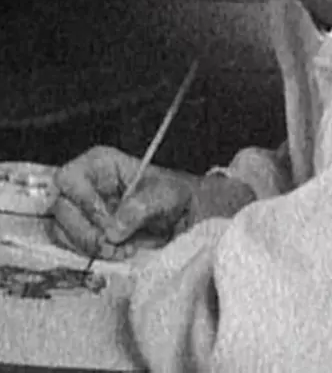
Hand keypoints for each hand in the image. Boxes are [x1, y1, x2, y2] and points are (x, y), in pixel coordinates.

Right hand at [51, 146, 254, 259]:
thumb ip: (139, 208)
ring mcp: (82, 209)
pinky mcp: (85, 232)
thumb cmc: (174, 195)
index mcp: (100, 164)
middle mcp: (85, 184)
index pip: (68, 179)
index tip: (107, 221)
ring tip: (118, 250)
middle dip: (86, 231)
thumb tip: (113, 229)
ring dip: (88, 246)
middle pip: (60, 208)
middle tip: (112, 243)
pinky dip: (90, 255)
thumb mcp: (163, 195)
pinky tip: (116, 253)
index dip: (83, 202)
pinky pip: (71, 246)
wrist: (186, 217)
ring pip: (60, 230)